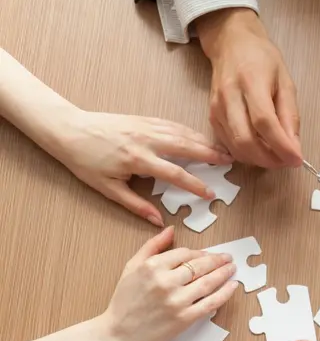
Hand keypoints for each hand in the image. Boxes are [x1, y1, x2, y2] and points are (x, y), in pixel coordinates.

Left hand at [53, 110, 231, 225]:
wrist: (68, 130)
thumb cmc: (85, 162)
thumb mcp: (108, 190)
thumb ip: (136, 205)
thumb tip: (157, 221)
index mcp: (138, 159)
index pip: (175, 173)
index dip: (195, 184)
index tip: (209, 193)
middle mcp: (145, 139)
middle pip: (185, 147)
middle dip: (210, 154)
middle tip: (229, 160)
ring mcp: (145, 126)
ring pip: (181, 132)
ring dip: (202, 140)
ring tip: (221, 148)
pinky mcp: (142, 119)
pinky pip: (170, 124)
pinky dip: (187, 130)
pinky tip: (197, 135)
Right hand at [97, 227, 237, 340]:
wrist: (117, 335)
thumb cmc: (123, 302)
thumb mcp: (131, 267)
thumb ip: (151, 246)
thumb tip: (170, 230)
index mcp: (152, 266)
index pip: (184, 253)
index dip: (199, 253)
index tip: (207, 255)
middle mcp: (166, 282)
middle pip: (199, 266)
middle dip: (217, 260)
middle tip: (227, 258)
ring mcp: (177, 301)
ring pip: (208, 283)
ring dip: (224, 274)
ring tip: (232, 269)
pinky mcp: (184, 319)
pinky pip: (210, 303)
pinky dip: (224, 294)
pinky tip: (232, 286)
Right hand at [197, 9, 301, 167]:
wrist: (230, 44)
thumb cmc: (261, 58)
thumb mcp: (285, 80)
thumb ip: (290, 114)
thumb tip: (294, 147)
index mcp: (251, 81)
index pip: (264, 122)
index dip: (281, 145)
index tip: (297, 159)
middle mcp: (229, 96)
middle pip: (246, 140)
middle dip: (269, 159)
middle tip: (286, 161)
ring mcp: (217, 108)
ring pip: (236, 147)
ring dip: (258, 160)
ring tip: (275, 157)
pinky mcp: (212, 117)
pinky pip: (228, 145)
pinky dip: (246, 154)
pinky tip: (260, 150)